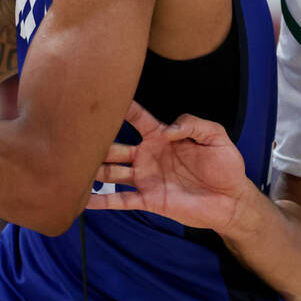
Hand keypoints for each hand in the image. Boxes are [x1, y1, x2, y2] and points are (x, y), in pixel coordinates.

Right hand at [85, 101, 253, 231]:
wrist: (232, 201)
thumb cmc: (225, 165)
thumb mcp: (216, 137)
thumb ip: (193, 125)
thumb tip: (168, 129)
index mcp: (161, 136)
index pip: (137, 118)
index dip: (122, 108)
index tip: (103, 97)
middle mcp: (147, 155)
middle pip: (114, 147)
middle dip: (96, 141)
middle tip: (73, 135)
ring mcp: (145, 178)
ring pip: (111, 173)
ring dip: (92, 171)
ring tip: (68, 167)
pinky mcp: (149, 200)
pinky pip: (120, 200)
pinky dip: (101, 202)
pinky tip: (82, 202)